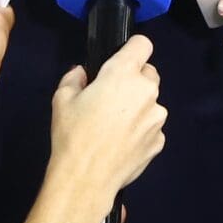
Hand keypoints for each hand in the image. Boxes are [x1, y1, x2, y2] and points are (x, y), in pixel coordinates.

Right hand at [48, 35, 165, 198]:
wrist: (86, 178)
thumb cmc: (72, 134)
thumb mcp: (62, 99)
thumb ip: (74, 78)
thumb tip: (82, 74)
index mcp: (123, 74)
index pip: (143, 44)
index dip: (132, 49)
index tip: (121, 60)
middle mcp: (147, 91)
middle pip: (149, 74)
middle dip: (134, 80)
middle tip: (111, 98)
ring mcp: (157, 118)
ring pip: (151, 103)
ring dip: (138, 107)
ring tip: (115, 127)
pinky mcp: (160, 141)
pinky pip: (152, 127)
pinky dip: (141, 131)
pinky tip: (122, 144)